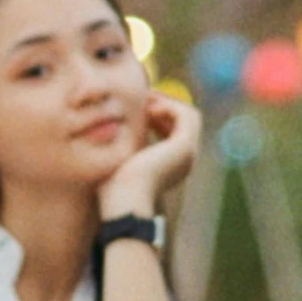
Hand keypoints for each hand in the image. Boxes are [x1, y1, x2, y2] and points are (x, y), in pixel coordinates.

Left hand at [99, 92, 202, 217]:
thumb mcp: (121, 161)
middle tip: (144, 98)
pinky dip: (169, 106)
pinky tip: (149, 109)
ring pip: (189, 115)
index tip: (139, 108)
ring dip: (168, 103)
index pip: (175, 130)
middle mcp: (186, 160)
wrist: (124, 202)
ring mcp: (189, 153)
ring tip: (146, 103)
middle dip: (165, 105)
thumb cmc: (115, 187)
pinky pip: (186, 115)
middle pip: (185, 120)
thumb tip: (113, 128)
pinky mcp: (185, 146)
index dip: (159, 115)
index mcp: (173, 165)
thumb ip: (125, 145)